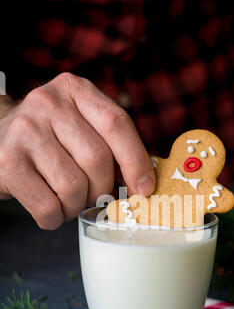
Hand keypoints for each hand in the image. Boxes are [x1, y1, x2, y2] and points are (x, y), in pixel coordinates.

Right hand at [0, 73, 154, 228]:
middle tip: (94, 197)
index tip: (144, 189)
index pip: (116, 123)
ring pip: (73, 186)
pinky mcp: (7, 162)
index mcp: (75, 90)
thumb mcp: (81, 127)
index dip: (136, 161)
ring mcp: (25, 131)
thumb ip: (112, 145)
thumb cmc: (51, 140)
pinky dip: (56, 218)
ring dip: (76, 206)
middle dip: (102, 189)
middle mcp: (48, 103)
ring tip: (68, 202)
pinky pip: (47, 206)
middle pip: (97, 159)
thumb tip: (145, 183)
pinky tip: (52, 210)